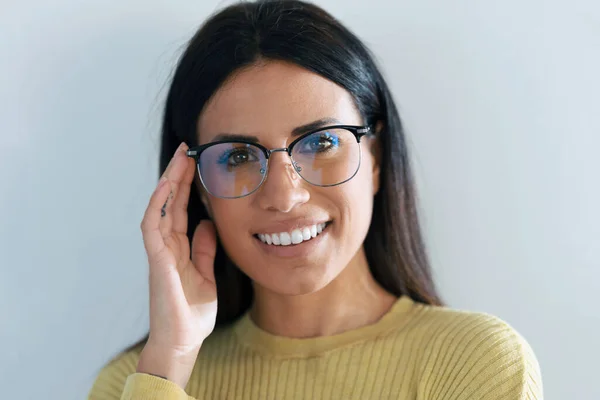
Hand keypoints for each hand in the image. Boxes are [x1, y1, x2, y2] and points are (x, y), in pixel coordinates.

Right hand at [137, 142, 217, 387]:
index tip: (196, 161)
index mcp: (178, 248)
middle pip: (169, 203)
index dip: (187, 185)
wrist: (183, 341)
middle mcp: (166, 245)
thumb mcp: (205, 273)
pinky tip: (166, 189)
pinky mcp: (157, 262)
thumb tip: (209, 223)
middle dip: (177, 175)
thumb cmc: (192, 311)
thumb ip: (204, 248)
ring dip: (168, 183)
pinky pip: (153, 229)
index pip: (181, 208)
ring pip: (159, 209)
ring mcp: (159, 253)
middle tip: (188, 148)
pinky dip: (158, 207)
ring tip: (179, 159)